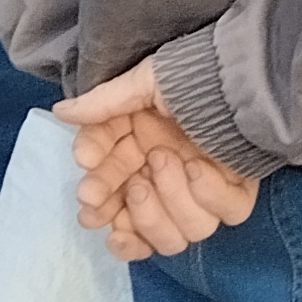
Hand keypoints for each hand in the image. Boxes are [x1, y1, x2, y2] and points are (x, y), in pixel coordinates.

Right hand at [55, 60, 257, 262]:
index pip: (116, 203)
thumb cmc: (188, 76)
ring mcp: (204, 191)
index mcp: (141, 162)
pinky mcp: (238, 191)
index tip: (90, 201)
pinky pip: (227, 214)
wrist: (239, 69)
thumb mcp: (142, 84)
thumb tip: (61, 111)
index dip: (102, 208)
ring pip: (184, 232)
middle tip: (130, 187)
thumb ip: (102, 105)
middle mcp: (170, 184)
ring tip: (162, 159)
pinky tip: (197, 167)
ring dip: (168, 200)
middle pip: (149, 230)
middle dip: (134, 215)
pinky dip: (209, 195)